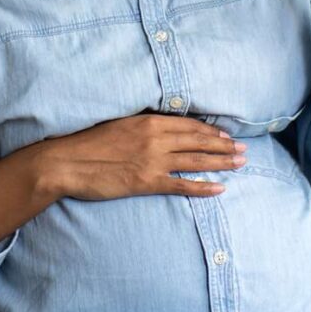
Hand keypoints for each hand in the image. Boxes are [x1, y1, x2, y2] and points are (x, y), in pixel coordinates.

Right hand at [37, 113, 247, 199]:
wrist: (67, 162)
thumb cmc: (87, 143)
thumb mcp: (118, 125)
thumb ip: (142, 127)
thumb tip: (161, 129)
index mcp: (148, 122)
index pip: (188, 125)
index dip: (210, 131)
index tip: (225, 135)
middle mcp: (155, 139)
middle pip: (198, 141)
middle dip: (223, 146)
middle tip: (243, 150)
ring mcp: (153, 161)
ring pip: (196, 161)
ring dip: (221, 162)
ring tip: (240, 164)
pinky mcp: (146, 182)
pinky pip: (181, 185)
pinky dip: (203, 187)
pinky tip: (220, 188)